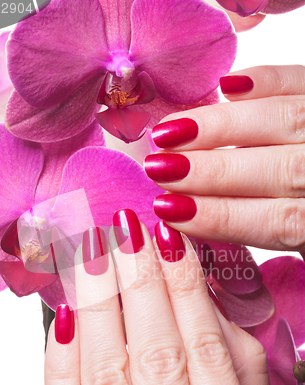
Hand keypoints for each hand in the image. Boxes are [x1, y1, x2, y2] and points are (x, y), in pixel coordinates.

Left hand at [45, 211, 277, 384]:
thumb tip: (209, 309)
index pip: (206, 352)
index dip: (185, 289)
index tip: (169, 239)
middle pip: (156, 354)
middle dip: (139, 282)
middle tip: (126, 228)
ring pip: (107, 376)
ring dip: (97, 306)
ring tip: (92, 253)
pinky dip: (60, 362)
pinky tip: (63, 316)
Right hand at [146, 65, 304, 253]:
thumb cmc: (304, 210)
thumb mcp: (299, 240)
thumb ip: (259, 228)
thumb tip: (186, 216)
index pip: (281, 221)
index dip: (223, 216)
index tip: (169, 210)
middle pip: (282, 169)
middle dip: (213, 171)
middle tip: (159, 168)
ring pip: (287, 119)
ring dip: (220, 127)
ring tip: (169, 132)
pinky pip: (301, 80)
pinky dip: (265, 80)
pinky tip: (226, 86)